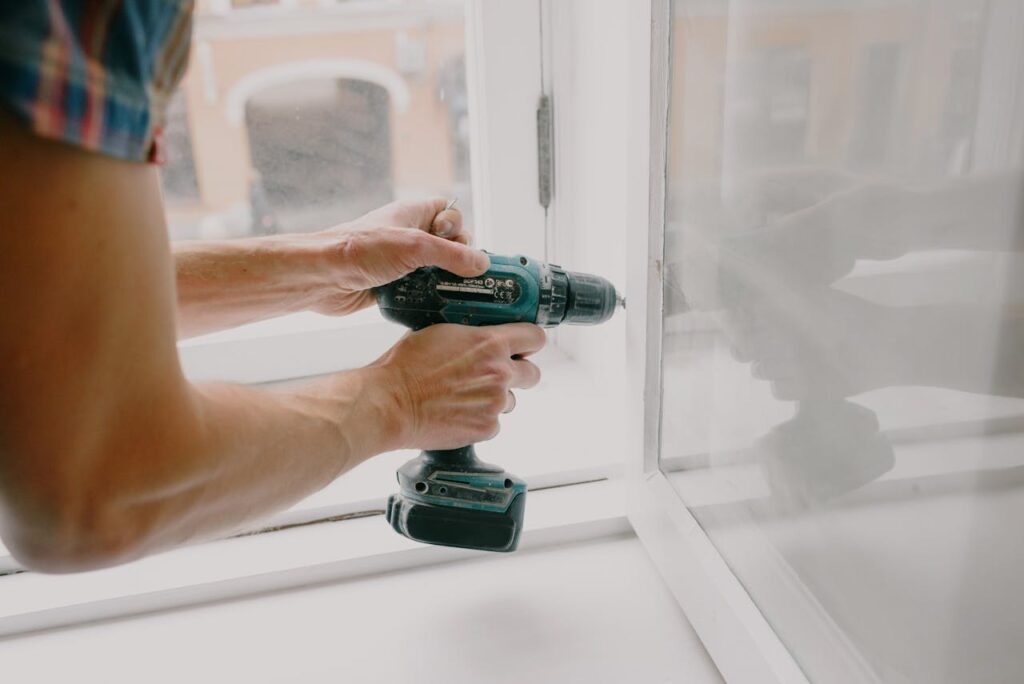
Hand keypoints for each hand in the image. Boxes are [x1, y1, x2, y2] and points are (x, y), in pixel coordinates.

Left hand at [308, 197, 488, 315]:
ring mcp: (401, 260)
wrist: (322, 277)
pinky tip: (431, 304)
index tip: (452, 243)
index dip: (458, 228)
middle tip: (450, 272)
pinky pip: (422, 289)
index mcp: (414, 213)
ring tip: (445, 292)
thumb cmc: (361, 250)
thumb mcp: (415, 247)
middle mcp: (409, 234)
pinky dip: (429, 297)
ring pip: (436, 270)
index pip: (450, 212)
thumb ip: (453, 255)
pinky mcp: (393, 284)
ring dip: (443, 282)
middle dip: (455, 260)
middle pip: (449, 245)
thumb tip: (482, 263)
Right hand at [366, 323, 545, 449]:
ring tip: (463, 398)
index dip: (529, 343)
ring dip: (494, 399)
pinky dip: (480, 420)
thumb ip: (470, 336)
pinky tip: (457, 414)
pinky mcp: (486, 428)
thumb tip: (479, 338)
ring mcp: (495, 402)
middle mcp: (500, 373)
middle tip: (495, 376)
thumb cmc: (405, 367)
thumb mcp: (440, 333)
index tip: (524, 347)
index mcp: (490, 343)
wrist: (389, 403)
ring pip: (509, 400)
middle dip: (517, 374)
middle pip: (532, 373)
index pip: (534, 337)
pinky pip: (494, 423)